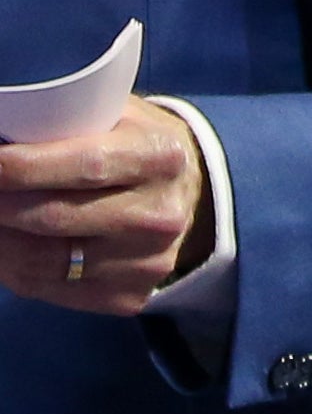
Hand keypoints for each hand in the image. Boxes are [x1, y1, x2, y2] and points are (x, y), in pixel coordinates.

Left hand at [0, 98, 209, 315]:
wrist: (191, 197)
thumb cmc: (137, 146)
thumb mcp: (120, 117)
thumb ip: (72, 121)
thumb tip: (6, 132)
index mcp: (161, 158)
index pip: (85, 165)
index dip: (22, 167)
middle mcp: (159, 215)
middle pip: (53, 218)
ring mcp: (145, 262)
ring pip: (40, 261)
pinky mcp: (127, 296)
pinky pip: (45, 289)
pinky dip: (9, 268)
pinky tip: (5, 246)